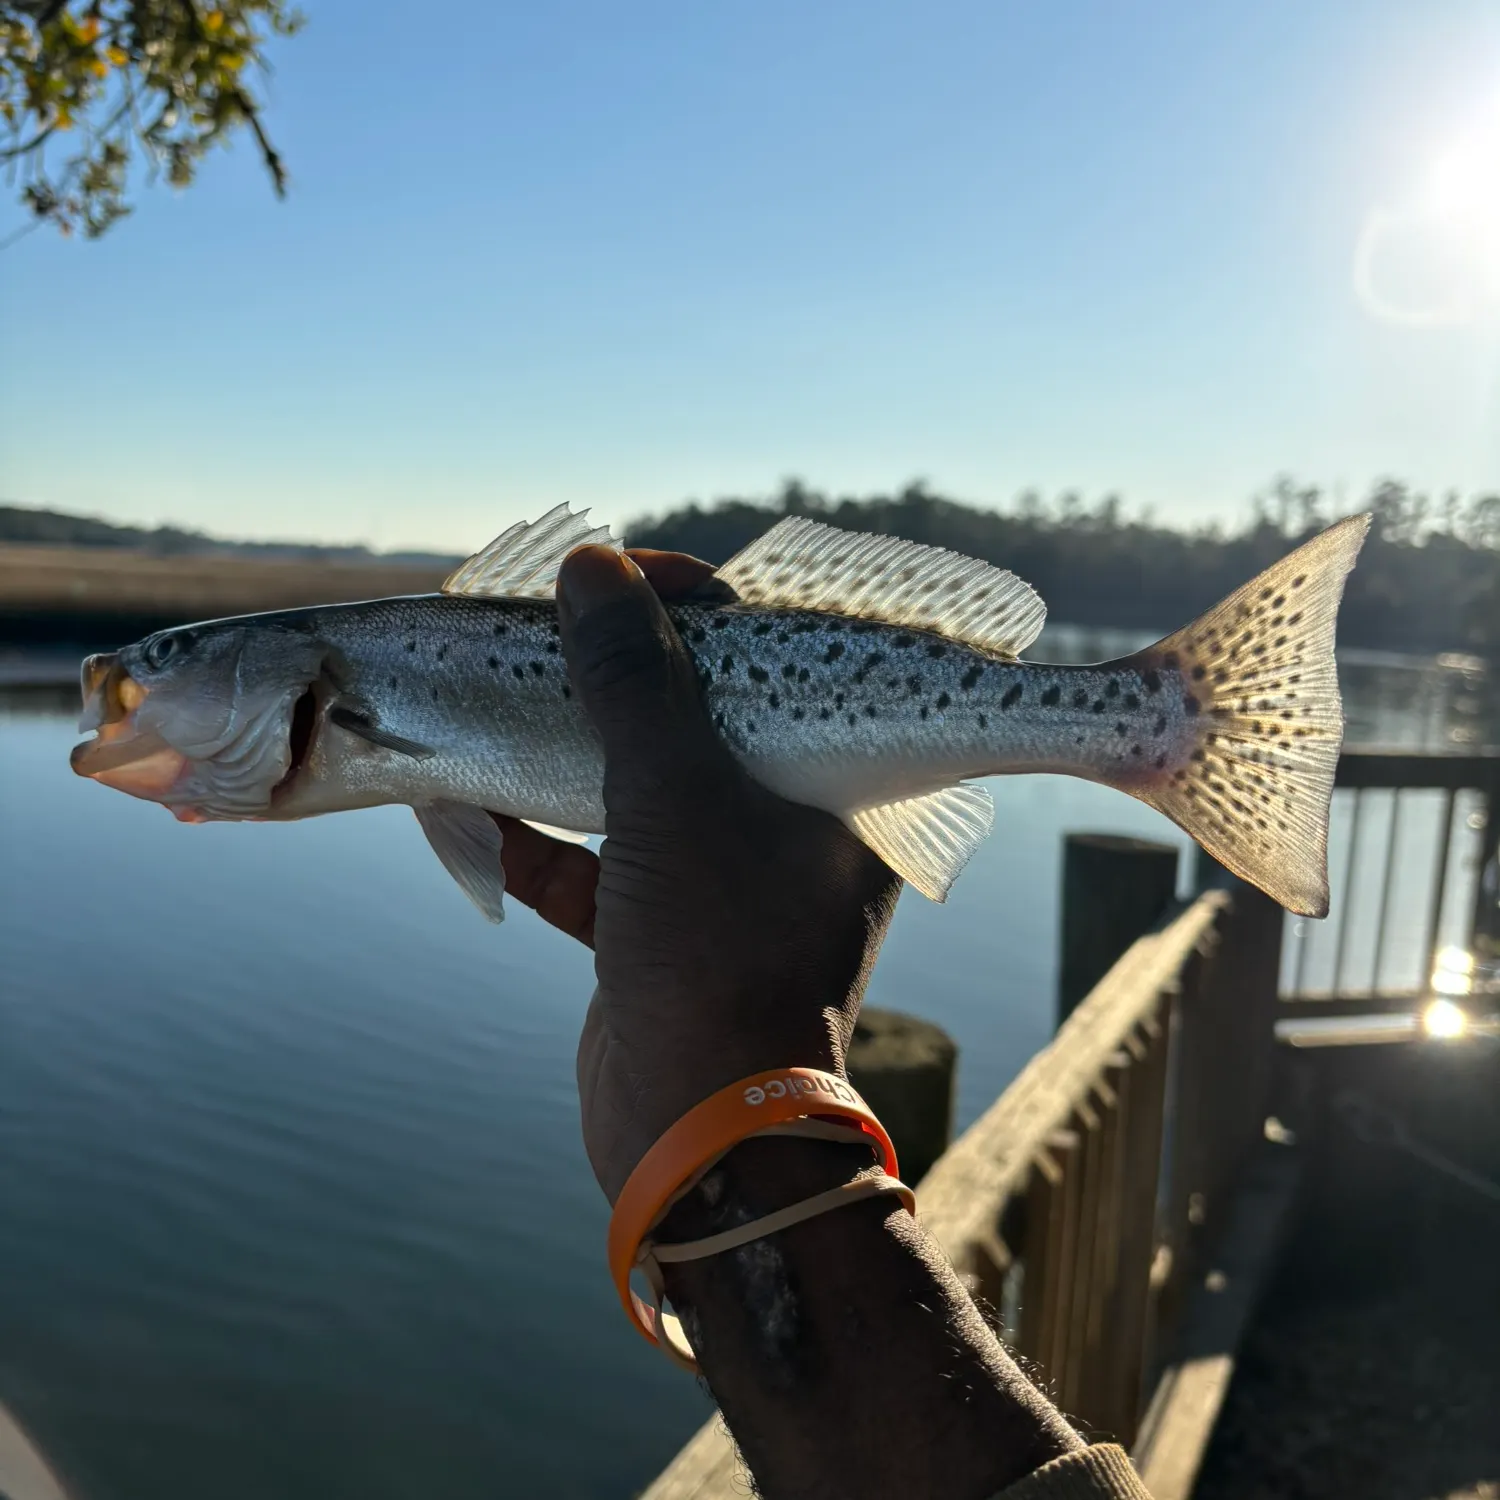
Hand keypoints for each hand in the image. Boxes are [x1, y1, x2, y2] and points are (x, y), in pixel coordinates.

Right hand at [491, 546, 901, 1202]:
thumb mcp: (676, 795)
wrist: (699, 1141)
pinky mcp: (657, 936)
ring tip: (505, 692)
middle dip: (614, 673)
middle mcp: (788, 827)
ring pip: (635, 790)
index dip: (693, 606)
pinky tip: (471, 804)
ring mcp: (719, 884)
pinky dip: (535, 839)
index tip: (619, 575)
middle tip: (549, 620)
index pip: (771, 659)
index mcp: (836, 785)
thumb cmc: (719, 952)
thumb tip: (596, 567)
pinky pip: (591, 866)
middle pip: (694, 718)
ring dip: (564, 750)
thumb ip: (635, 681)